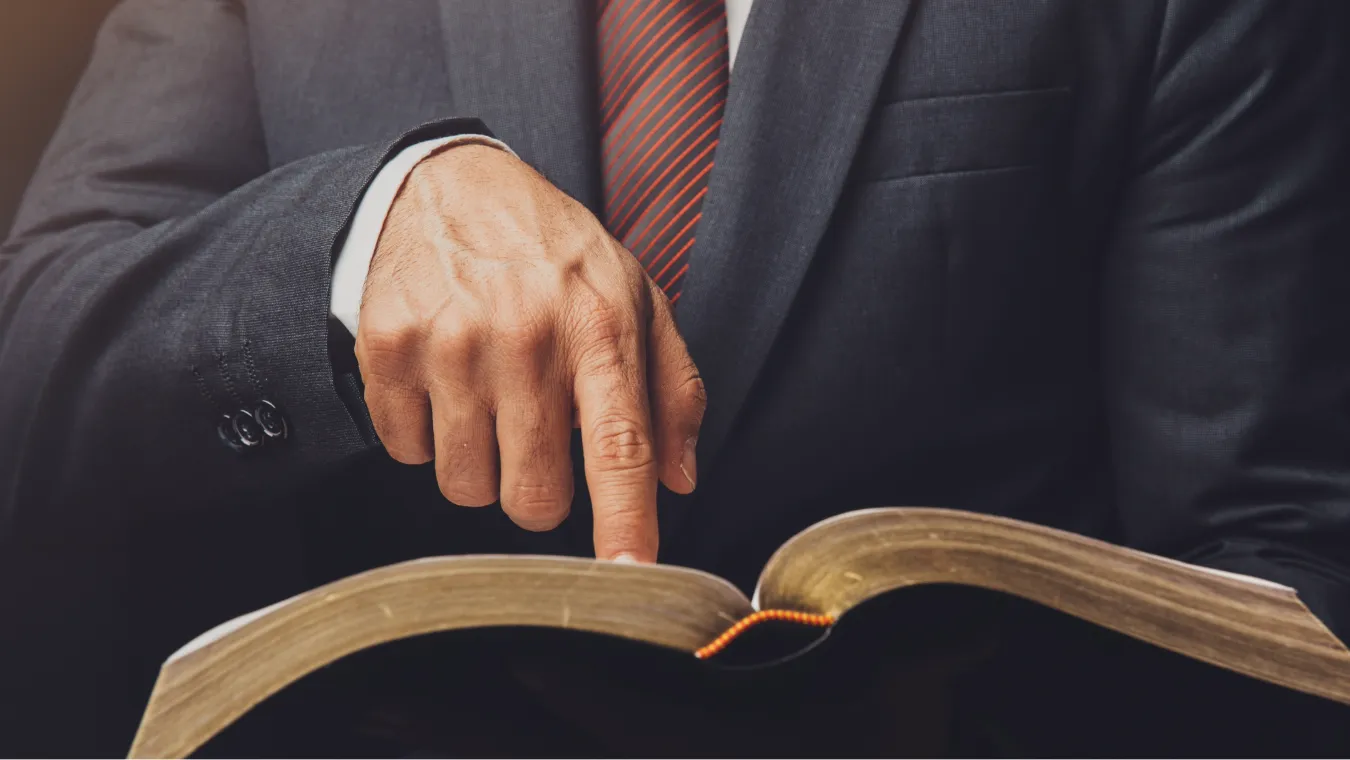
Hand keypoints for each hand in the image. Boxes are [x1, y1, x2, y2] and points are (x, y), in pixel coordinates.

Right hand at [355, 143, 704, 561]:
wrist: (447, 184)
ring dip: (480, 464)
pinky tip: (443, 380)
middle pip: (532, 495)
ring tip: (489, 400)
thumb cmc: (553, 253)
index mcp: (600, 326)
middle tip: (538, 440)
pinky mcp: (388, 349)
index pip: (620, 445)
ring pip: (465, 486)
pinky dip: (425, 433)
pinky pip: (406, 451)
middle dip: (540, 491)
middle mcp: (525, 338)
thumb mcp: (634, 297)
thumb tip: (679, 480)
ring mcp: (450, 345)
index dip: (625, 521)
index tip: (630, 573)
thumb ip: (671, 389)